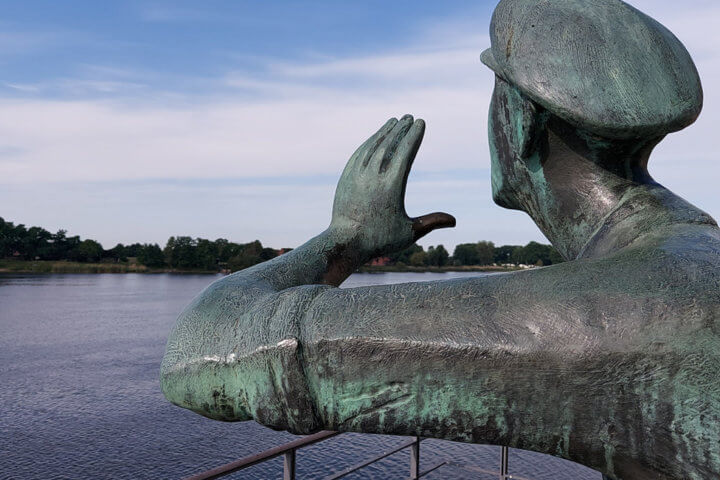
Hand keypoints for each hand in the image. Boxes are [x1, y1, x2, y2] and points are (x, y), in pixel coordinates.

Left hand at [330, 114, 454, 258]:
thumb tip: (454, 220)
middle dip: (401, 129)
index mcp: (392, 186)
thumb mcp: (409, 233)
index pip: (405, 153)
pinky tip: (375, 138)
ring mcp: (357, 176)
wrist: (345, 243)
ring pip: (372, 147)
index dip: (414, 136)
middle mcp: (373, 177)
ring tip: (394, 121)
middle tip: (410, 117)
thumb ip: (431, 222)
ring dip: (384, 132)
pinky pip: (359, 154)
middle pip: (389, 145)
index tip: (421, 123)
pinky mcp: (346, 178)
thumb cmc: (379, 240)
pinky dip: (369, 143)